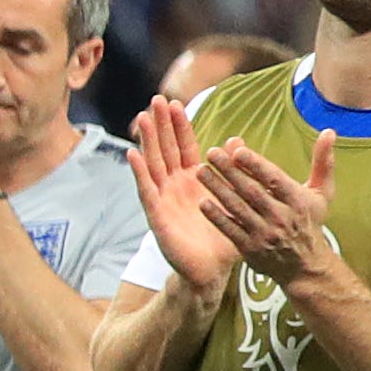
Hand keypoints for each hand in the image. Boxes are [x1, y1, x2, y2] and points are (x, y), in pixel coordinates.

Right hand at [129, 99, 239, 296]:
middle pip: (165, 149)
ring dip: (146, 141)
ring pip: (153, 164)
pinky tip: (133, 154)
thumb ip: (236, 171)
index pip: (185, 146)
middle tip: (156, 100)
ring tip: (141, 117)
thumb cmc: (223, 238)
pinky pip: (146, 190)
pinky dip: (139, 172)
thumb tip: (237, 141)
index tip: (174, 102)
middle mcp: (175, 186)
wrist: (211, 271)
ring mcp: (163, 199)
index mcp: (194, 180)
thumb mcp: (235, 200)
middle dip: (160, 125)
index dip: (179, 125)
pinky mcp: (156, 215)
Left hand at [195, 131, 338, 285]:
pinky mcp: (250, 249)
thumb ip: (323, 162)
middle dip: (229, 171)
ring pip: (238, 208)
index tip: (237, 150)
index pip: (274, 179)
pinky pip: (230, 230)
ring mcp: (265, 234)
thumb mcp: (322, 193)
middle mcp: (281, 217)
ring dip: (217, 189)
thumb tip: (328, 131)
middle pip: (251, 191)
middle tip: (210, 153)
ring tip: (200, 171)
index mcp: (298, 200)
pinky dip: (216, 217)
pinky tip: (202, 202)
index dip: (255, 164)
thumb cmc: (310, 221)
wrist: (305, 266)